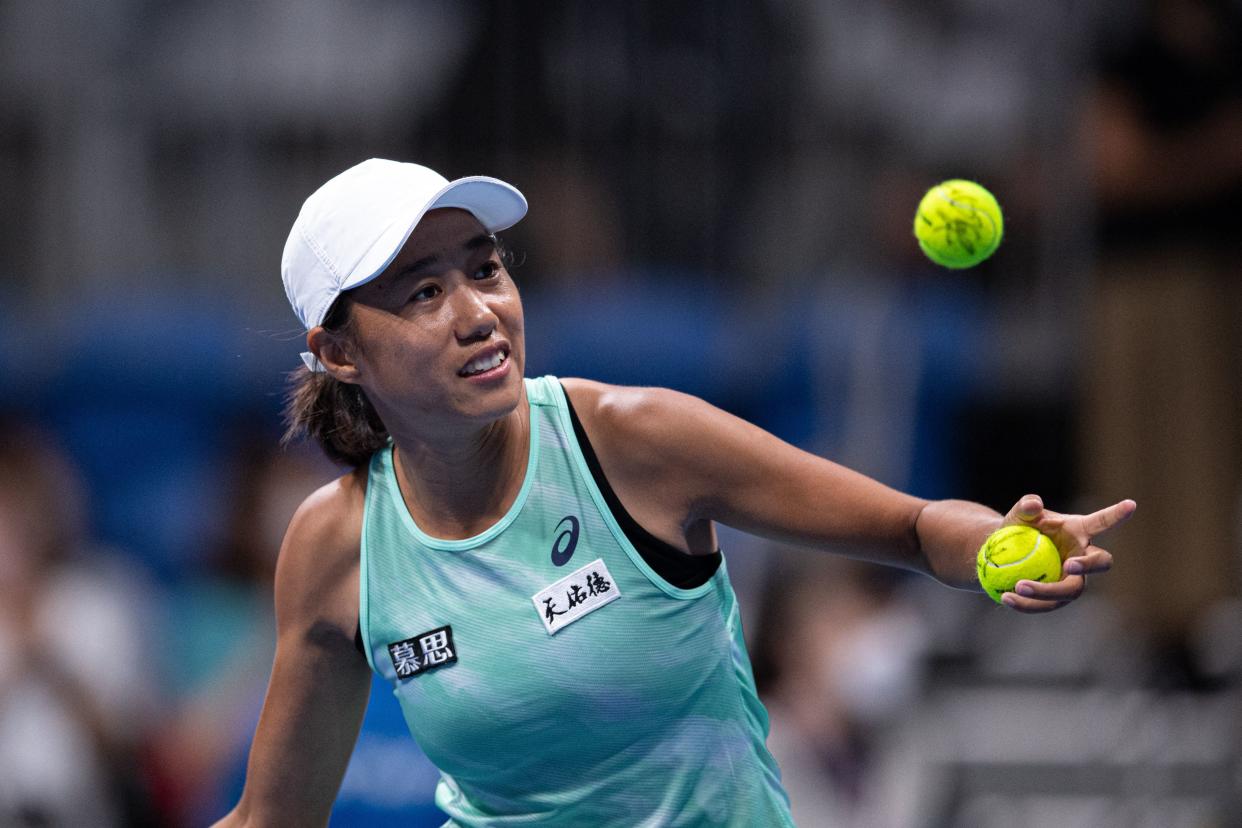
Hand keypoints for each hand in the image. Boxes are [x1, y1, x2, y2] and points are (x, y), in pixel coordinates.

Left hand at [997, 494, 1135, 612]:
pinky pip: (1048, 604)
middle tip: (1069, 565)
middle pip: (1100, 563)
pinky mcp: (1060, 597)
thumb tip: (1033, 504)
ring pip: (1071, 591)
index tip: (1131, 503)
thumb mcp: (1018, 515)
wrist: (1005, 555)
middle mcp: (1083, 556)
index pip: (1101, 522)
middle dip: (1090, 565)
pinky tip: (1007, 598)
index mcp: (1079, 531)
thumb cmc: (1018, 529)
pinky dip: (1028, 604)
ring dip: (1046, 592)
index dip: (1116, 515)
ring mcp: (1074, 579)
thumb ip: (1026, 506)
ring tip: (1018, 587)